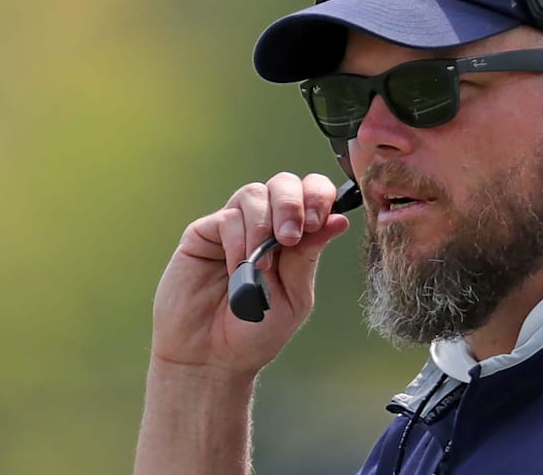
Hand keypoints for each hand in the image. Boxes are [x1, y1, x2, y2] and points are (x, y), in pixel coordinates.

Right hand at [149, 172, 349, 377]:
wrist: (212, 359)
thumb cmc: (256, 332)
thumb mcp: (294, 296)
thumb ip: (309, 256)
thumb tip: (339, 220)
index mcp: (294, 237)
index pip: (311, 195)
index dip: (319, 197)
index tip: (319, 221)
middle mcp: (265, 225)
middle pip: (284, 183)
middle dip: (293, 203)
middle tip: (291, 236)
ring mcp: (233, 227)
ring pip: (254, 194)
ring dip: (264, 225)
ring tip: (262, 264)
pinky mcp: (203, 234)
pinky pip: (227, 217)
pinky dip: (238, 240)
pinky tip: (239, 269)